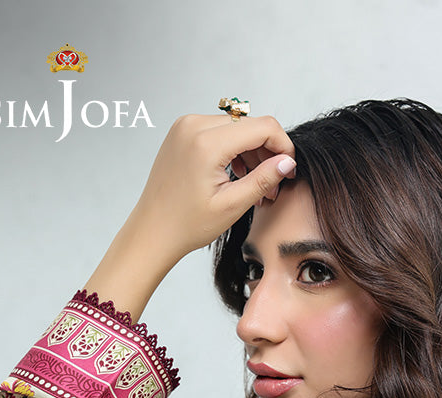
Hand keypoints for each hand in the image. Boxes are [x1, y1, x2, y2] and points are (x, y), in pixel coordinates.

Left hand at [85, 113, 295, 319]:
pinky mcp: (182, 131)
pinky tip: (237, 173)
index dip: (283, 146)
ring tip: (256, 183)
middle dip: (267, 151)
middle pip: (250, 124)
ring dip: (252, 151)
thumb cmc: (186, 224)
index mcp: (206, 143)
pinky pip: (219, 131)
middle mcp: (194, 125)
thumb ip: (263, 179)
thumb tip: (288, 161)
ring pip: (236, 127)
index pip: (262, 126)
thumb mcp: (232, 205)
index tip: (289, 169)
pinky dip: (234, 148)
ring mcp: (186, 126)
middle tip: (273, 184)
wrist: (152, 230)